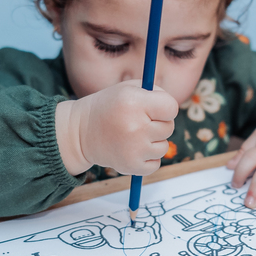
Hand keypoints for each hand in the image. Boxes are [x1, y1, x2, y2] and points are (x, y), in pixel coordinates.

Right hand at [55, 81, 178, 176]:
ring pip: (164, 146)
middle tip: (139, 122)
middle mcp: (135, 127)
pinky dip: (147, 158)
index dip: (165, 107)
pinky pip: (156, 163)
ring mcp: (134, 149)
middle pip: (169, 127)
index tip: (154, 108)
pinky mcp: (131, 166)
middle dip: (158, 123)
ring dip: (153, 141)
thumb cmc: (109, 107)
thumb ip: (155, 93)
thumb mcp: (128, 89)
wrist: (81, 132)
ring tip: (133, 136)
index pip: (171, 107)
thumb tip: (175, 107)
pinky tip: (132, 149)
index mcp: (134, 103)